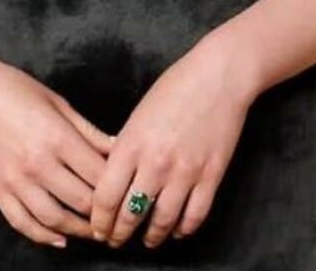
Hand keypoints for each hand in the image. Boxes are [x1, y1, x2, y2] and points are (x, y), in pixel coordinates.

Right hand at [0, 48, 116, 248]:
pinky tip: (59, 238)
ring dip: (79, 230)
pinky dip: (43, 236)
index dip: (117, 187)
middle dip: (104, 214)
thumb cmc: (14, 88)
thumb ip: (88, 130)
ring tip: (95, 232)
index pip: (98, 174)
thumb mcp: (58, 102)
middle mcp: (38, 163)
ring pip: (54, 219)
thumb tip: (117, 149)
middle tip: (117, 217)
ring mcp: (15, 180)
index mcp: (57, 137)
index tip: (128, 192)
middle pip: (81, 201)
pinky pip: (22, 222)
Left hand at [89, 34, 256, 249]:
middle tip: (114, 240)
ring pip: (162, 222)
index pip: (105, 196)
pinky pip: (194, 216)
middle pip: (129, 214)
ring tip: (146, 241)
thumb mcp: (140, 113)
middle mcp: (156, 163)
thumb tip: (116, 177)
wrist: (219, 75)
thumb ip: (126, 146)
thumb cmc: (176, 86)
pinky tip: (176, 231)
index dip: (98, 219)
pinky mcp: (211, 176)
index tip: (97, 226)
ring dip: (151, 237)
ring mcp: (185, 172)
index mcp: (132, 143)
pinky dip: (183, 229)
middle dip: (118, 233)